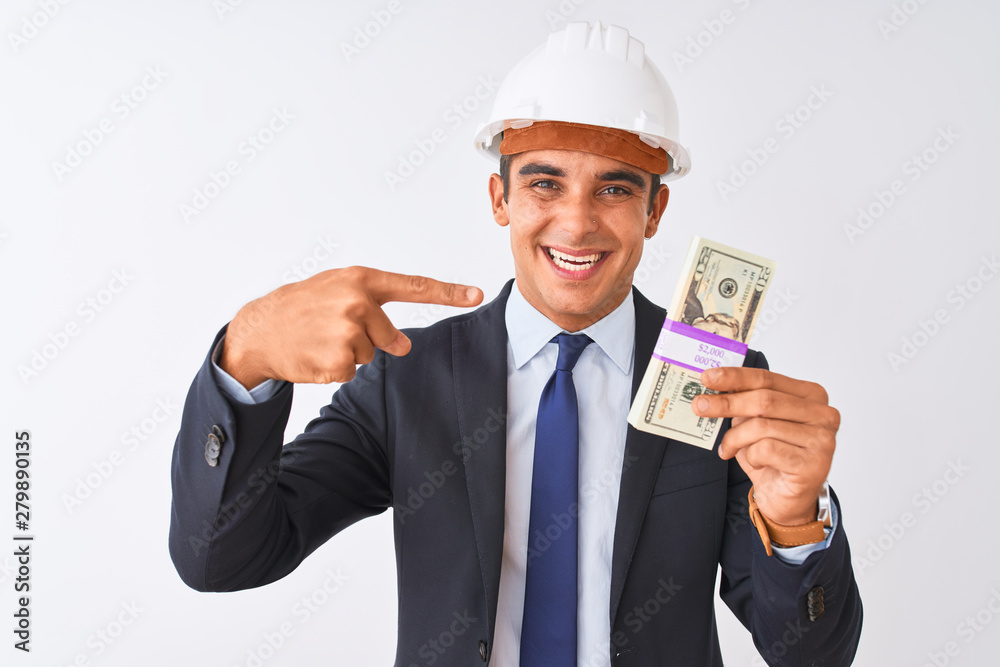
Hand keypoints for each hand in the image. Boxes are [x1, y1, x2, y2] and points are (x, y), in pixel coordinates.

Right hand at [221, 266, 482, 387]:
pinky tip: (314, 354)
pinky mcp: (337, 360)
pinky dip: (334, 368)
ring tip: (320, 339)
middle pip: (390, 338)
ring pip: (370, 356)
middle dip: (370, 341)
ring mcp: (348, 333)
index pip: (415, 287)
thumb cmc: (301, 306)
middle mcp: (358, 303)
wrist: (259, 329)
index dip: (449, 293)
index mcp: (361, 281)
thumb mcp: (336, 290)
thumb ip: (373, 308)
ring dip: (348, 353)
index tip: (476, 296)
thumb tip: (403, 344)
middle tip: (334, 330)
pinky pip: (351, 372)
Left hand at [693, 367, 838, 525]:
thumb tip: (714, 385)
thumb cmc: (773, 458)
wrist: (787, 499)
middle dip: (727, 403)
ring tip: (728, 448)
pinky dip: (751, 456)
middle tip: (700, 406)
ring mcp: (822, 439)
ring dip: (735, 438)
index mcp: (811, 395)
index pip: (767, 379)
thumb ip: (744, 403)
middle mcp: (823, 414)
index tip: (708, 377)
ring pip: (761, 427)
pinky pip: (766, 450)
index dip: (735, 377)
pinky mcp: (814, 464)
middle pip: (764, 400)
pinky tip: (755, 463)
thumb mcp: (755, 423)